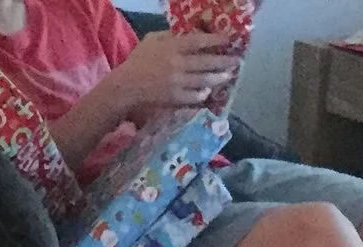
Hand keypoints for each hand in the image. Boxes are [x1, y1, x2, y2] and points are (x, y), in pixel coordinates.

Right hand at [105, 31, 240, 114]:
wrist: (126, 87)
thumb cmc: (138, 61)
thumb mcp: (151, 40)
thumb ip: (169, 36)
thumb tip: (187, 33)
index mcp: (172, 47)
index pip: (200, 42)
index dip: (216, 40)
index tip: (229, 39)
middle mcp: (178, 64)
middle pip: (207, 62)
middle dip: (224, 61)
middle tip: (236, 60)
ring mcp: (178, 83)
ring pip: (204, 80)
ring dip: (219, 78)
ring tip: (228, 75)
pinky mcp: (175, 98)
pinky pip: (194, 96)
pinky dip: (203, 93)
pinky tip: (208, 91)